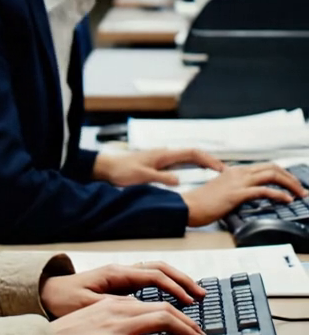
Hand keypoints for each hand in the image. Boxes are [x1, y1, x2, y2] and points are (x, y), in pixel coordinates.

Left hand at [40, 261, 205, 316]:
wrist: (48, 294)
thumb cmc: (64, 300)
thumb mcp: (87, 305)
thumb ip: (112, 305)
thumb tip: (137, 307)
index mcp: (116, 274)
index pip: (154, 276)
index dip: (174, 288)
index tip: (189, 302)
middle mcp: (122, 271)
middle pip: (161, 269)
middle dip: (183, 281)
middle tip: (201, 296)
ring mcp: (123, 276)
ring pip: (157, 273)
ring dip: (177, 282)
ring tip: (194, 295)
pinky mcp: (121, 284)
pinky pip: (150, 281)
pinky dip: (166, 286)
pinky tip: (174, 298)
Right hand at [51, 294, 207, 334]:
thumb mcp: (89, 323)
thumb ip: (110, 323)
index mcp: (111, 303)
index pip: (150, 301)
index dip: (174, 310)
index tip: (187, 321)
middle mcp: (117, 310)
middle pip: (163, 307)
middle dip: (188, 319)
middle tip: (201, 332)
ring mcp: (116, 327)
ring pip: (162, 319)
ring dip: (187, 330)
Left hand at [93, 147, 225, 187]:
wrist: (109, 168)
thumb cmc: (123, 171)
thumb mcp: (143, 177)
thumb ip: (161, 178)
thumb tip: (178, 181)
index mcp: (164, 155)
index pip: (193, 153)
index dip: (209, 159)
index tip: (221, 168)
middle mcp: (166, 154)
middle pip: (194, 154)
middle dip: (211, 161)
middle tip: (225, 172)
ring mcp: (163, 159)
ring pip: (189, 159)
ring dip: (203, 164)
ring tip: (216, 174)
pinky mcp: (160, 164)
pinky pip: (181, 164)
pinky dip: (193, 168)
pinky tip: (197, 177)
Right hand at [181, 162, 305, 225]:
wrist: (187, 206)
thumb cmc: (200, 202)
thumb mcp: (220, 191)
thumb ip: (234, 189)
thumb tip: (247, 195)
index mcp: (234, 171)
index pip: (263, 167)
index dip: (281, 173)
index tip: (290, 183)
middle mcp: (238, 173)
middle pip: (272, 167)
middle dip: (290, 177)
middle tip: (300, 188)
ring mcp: (238, 182)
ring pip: (271, 175)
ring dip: (289, 183)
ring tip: (299, 193)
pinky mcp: (237, 194)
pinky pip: (264, 191)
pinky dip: (279, 194)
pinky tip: (287, 199)